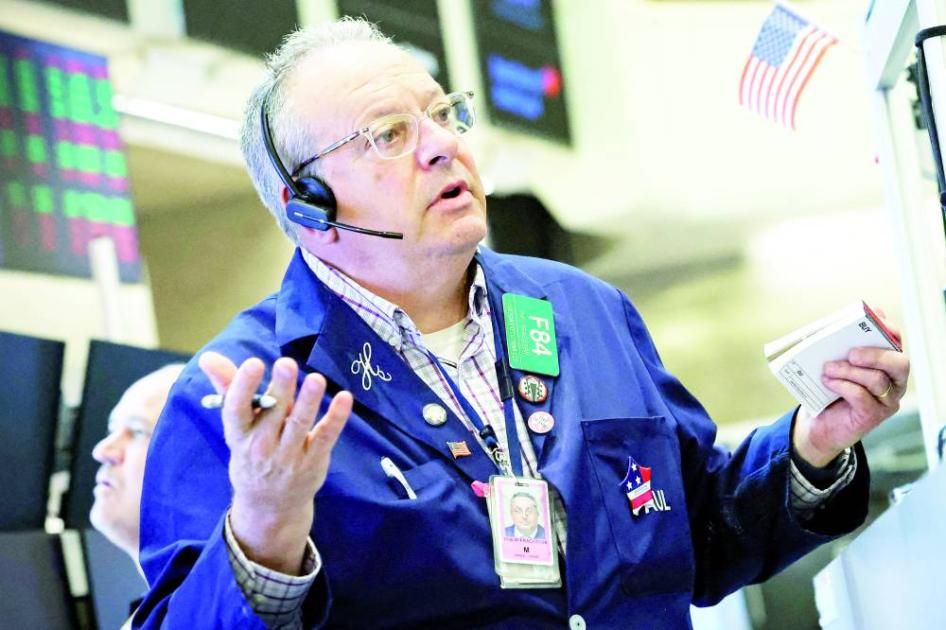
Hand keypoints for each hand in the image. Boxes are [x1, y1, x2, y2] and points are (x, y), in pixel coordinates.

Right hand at [199, 351, 351, 573]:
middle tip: (287, 363)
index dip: (243, 386)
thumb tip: (209, 357)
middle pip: (272, 413)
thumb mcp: (237, 426)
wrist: (269, 504)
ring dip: (309, 401)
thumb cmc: (251, 452)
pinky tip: (345, 398)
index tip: (254, 363)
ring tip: (316, 379)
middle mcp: (261, 446)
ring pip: (299, 424)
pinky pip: (326, 436)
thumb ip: (228, 387)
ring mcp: (289, 456)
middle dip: (281, 388)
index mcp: (239, 434)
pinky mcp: (313, 460)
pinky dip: (337, 417)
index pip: (236, 410)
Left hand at [792, 317, 909, 467]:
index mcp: (887, 363)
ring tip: (828, 368)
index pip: (896, 342)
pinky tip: (828, 382)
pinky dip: (842, 386)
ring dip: (849, 371)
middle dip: (875, 355)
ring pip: (877, 380)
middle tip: (851, 353)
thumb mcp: (836, 364)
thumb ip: (840, 347)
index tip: (873, 316)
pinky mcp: (873, 416)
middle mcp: (894, 382)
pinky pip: (862, 397)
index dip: (889, 329)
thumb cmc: (831, 389)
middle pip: (899, 363)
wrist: (820, 422)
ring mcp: (886, 400)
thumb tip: (835, 325)